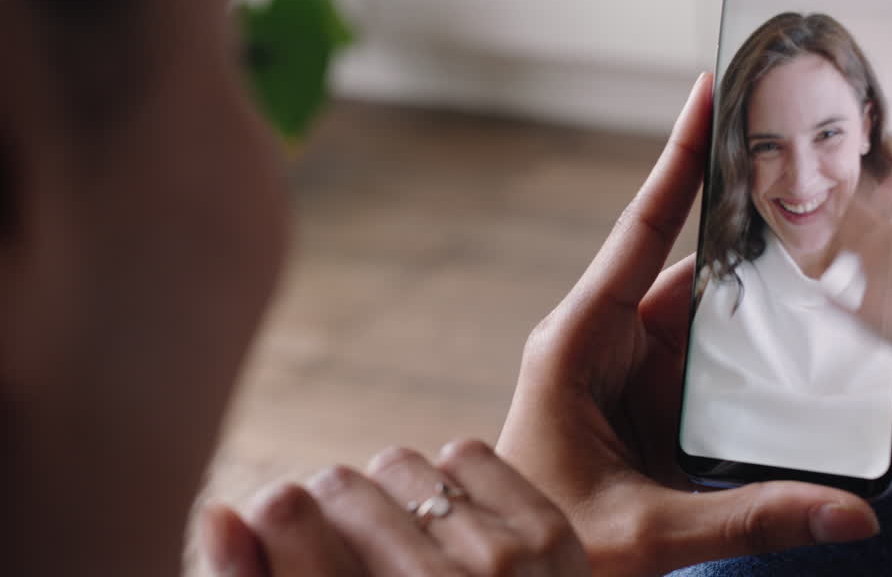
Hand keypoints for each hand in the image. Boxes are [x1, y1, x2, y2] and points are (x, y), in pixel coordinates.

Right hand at [199, 440, 587, 575]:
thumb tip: (216, 511)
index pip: (285, 511)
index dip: (276, 516)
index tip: (288, 527)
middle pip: (338, 482)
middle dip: (334, 512)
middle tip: (359, 554)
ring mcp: (504, 563)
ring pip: (399, 462)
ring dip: (394, 497)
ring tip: (410, 547)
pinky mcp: (552, 534)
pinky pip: (465, 451)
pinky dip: (454, 482)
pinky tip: (458, 530)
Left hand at [496, 73, 891, 576]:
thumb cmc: (538, 543)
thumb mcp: (648, 530)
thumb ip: (752, 515)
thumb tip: (856, 513)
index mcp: (580, 342)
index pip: (643, 231)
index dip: (678, 158)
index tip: (707, 88)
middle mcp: (612, 345)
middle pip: (704, 280)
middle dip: (764, 252)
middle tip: (830, 212)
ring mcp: (641, 377)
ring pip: (725, 333)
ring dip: (780, 332)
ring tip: (850, 321)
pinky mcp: (663, 411)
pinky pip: (727, 384)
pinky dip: (772, 392)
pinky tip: (826, 408)